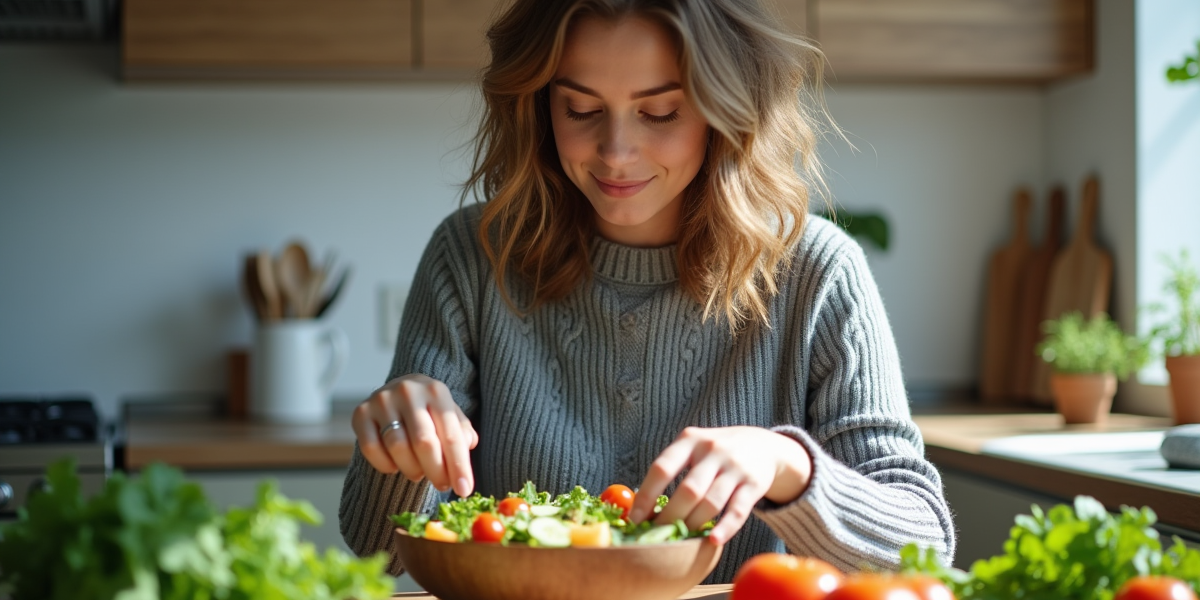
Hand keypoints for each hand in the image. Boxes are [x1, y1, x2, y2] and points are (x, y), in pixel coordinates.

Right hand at [351, 373, 478, 496]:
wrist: (399, 392)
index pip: (451, 435)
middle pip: (424, 443)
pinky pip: (371, 449)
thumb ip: (462, 433)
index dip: (459, 466)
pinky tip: (395, 465)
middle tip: (442, 485)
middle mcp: (408, 391)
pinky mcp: (360, 412)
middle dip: (436, 471)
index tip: (464, 491)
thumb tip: (467, 446)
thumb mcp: (450, 417)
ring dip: (411, 469)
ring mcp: (381, 400)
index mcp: (436, 392)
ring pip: (397, 447)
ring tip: (419, 473)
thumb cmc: (429, 412)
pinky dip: (385, 465)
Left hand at [628, 426, 811, 545]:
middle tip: (657, 536)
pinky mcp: (754, 484)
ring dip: (693, 524)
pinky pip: (737, 511)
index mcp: (690, 440)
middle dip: (669, 517)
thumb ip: (671, 468)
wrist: (764, 445)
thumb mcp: (694, 446)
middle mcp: (712, 450)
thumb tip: (641, 506)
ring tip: (681, 538)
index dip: (646, 495)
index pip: (662, 468)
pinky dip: (725, 528)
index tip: (635, 519)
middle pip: (687, 490)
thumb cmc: (717, 452)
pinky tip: (712, 540)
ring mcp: (735, 467)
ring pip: (711, 503)